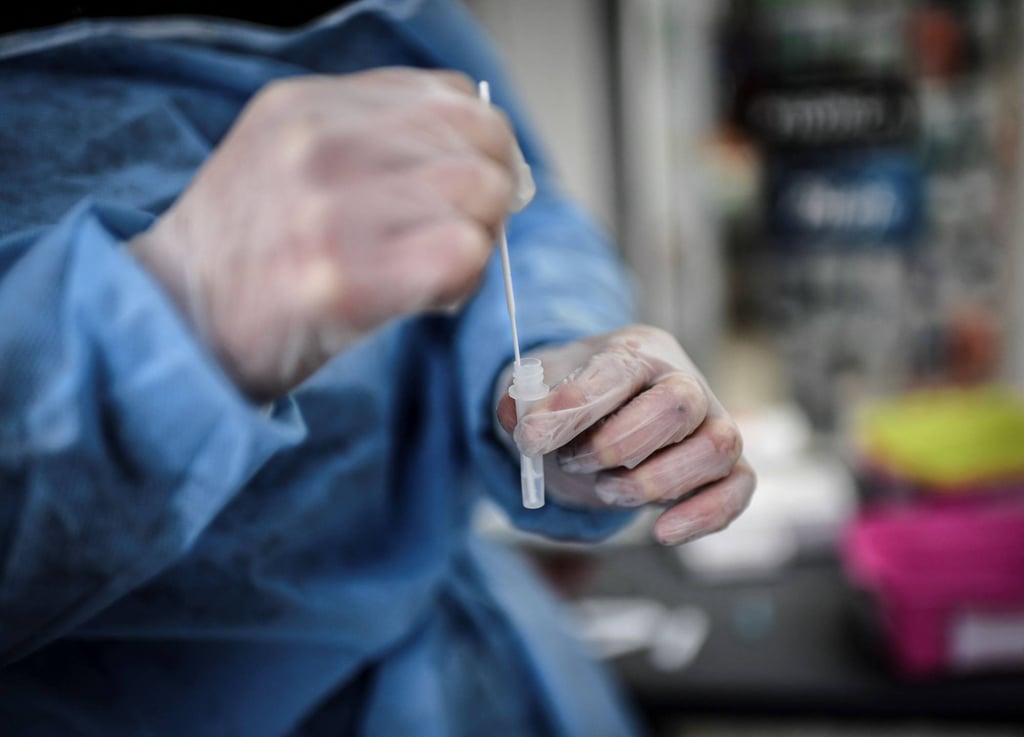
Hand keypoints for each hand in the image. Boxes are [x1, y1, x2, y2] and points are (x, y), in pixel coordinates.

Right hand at [131, 68, 522, 399]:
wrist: (175, 324)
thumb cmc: (246, 253)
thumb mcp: (287, 156)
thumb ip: (372, 138)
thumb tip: (479, 155)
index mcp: (312, 103)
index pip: (451, 96)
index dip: (478, 145)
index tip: (465, 189)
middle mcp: (321, 141)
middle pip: (481, 139)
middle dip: (490, 193)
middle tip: (460, 235)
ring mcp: (331, 207)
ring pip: (481, 192)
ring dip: (478, 239)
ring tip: (435, 271)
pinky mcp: (344, 277)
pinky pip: (462, 253)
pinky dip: (464, 281)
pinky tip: (430, 298)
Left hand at [497, 326, 755, 544]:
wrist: (596, 425)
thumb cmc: (571, 403)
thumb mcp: (535, 394)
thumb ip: (522, 403)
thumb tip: (519, 417)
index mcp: (636, 351)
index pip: (619, 370)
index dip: (577, 405)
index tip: (531, 435)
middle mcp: (683, 380)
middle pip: (679, 404)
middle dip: (618, 444)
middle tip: (573, 461)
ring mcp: (711, 424)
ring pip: (717, 447)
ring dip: (655, 481)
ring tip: (606, 489)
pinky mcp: (725, 469)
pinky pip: (738, 490)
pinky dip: (704, 515)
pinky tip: (662, 532)